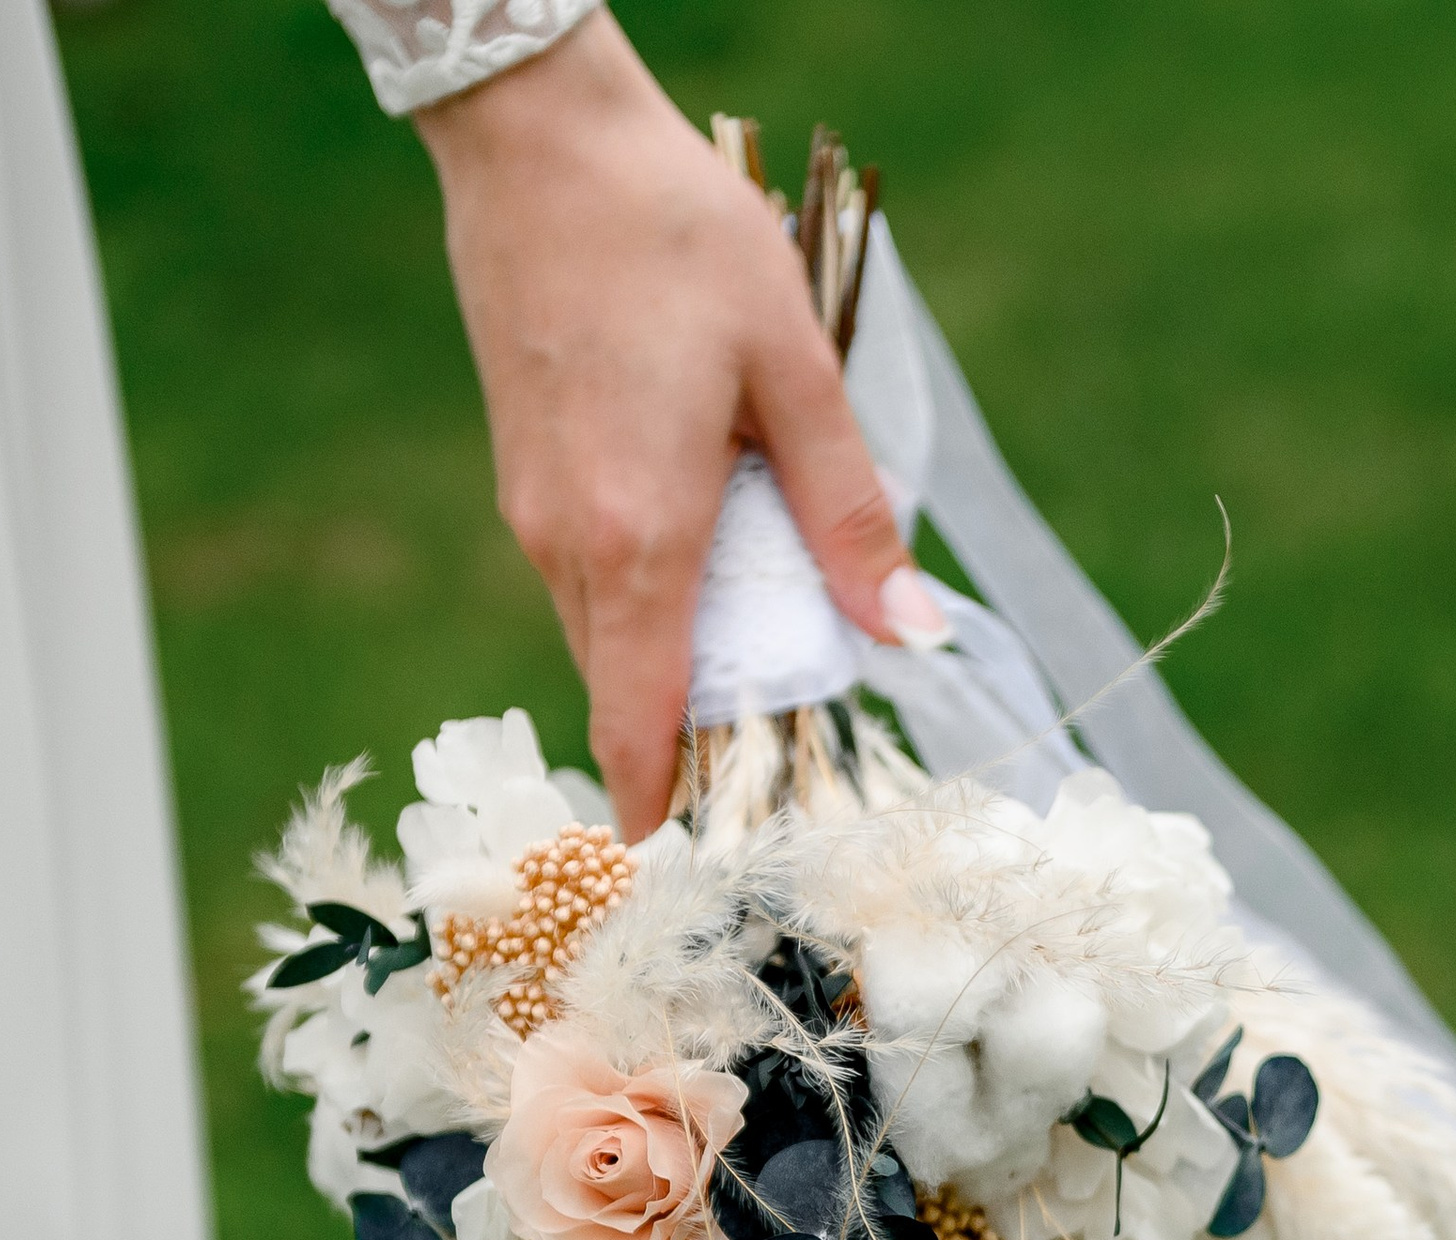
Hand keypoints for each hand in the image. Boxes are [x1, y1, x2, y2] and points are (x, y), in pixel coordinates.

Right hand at [417, 11, 941, 834]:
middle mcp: (568, 544)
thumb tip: (909, 631)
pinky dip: (651, 611)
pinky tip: (717, 575)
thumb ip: (849, 512)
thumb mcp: (796, 373)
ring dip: (678, 673)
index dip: (663, 805)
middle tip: (787, 768)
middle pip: (631, 692)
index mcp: (638, 539)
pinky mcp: (526, 475)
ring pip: (609, 639)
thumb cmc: (675, 239)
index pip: (638, 720)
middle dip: (700, 743)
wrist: (541, 139)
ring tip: (768, 674)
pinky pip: (593, 583)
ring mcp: (534, 510)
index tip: (691, 865)